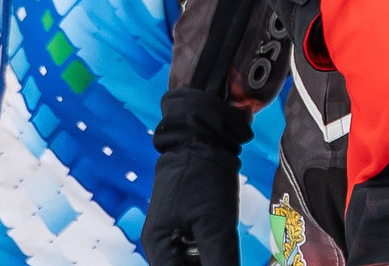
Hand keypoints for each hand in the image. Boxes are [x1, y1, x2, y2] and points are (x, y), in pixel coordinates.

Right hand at [145, 90, 248, 265]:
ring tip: (231, 254)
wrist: (204, 134)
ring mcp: (176, 234)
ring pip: (196, 264)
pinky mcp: (190, 225)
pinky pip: (202, 252)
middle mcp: (163, 244)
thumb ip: (220, 262)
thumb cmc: (204, 176)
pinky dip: (217, 256)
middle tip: (230, 259)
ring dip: (215, 263)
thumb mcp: (215, 225)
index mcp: (158, 246)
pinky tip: (231, 253)